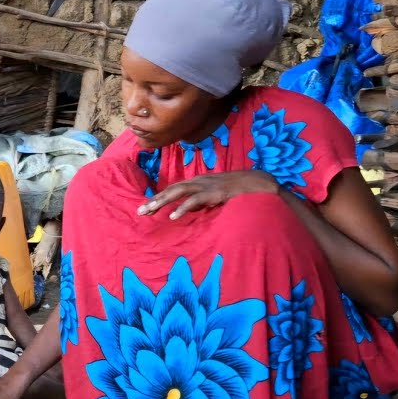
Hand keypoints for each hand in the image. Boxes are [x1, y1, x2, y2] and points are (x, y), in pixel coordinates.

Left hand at [138, 170, 278, 219]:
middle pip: (171, 190)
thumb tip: (186, 210)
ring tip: (149, 211)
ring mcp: (205, 186)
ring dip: (162, 202)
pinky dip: (183, 208)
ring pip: (178, 193)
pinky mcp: (213, 193)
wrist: (257, 182)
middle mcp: (198, 182)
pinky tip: (173, 216)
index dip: (159, 197)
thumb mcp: (213, 195)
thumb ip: (199, 202)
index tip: (145, 207)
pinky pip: (195, 201)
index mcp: (197, 182)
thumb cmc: (236, 190)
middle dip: (154, 200)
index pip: (173, 189)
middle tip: (139, 212)